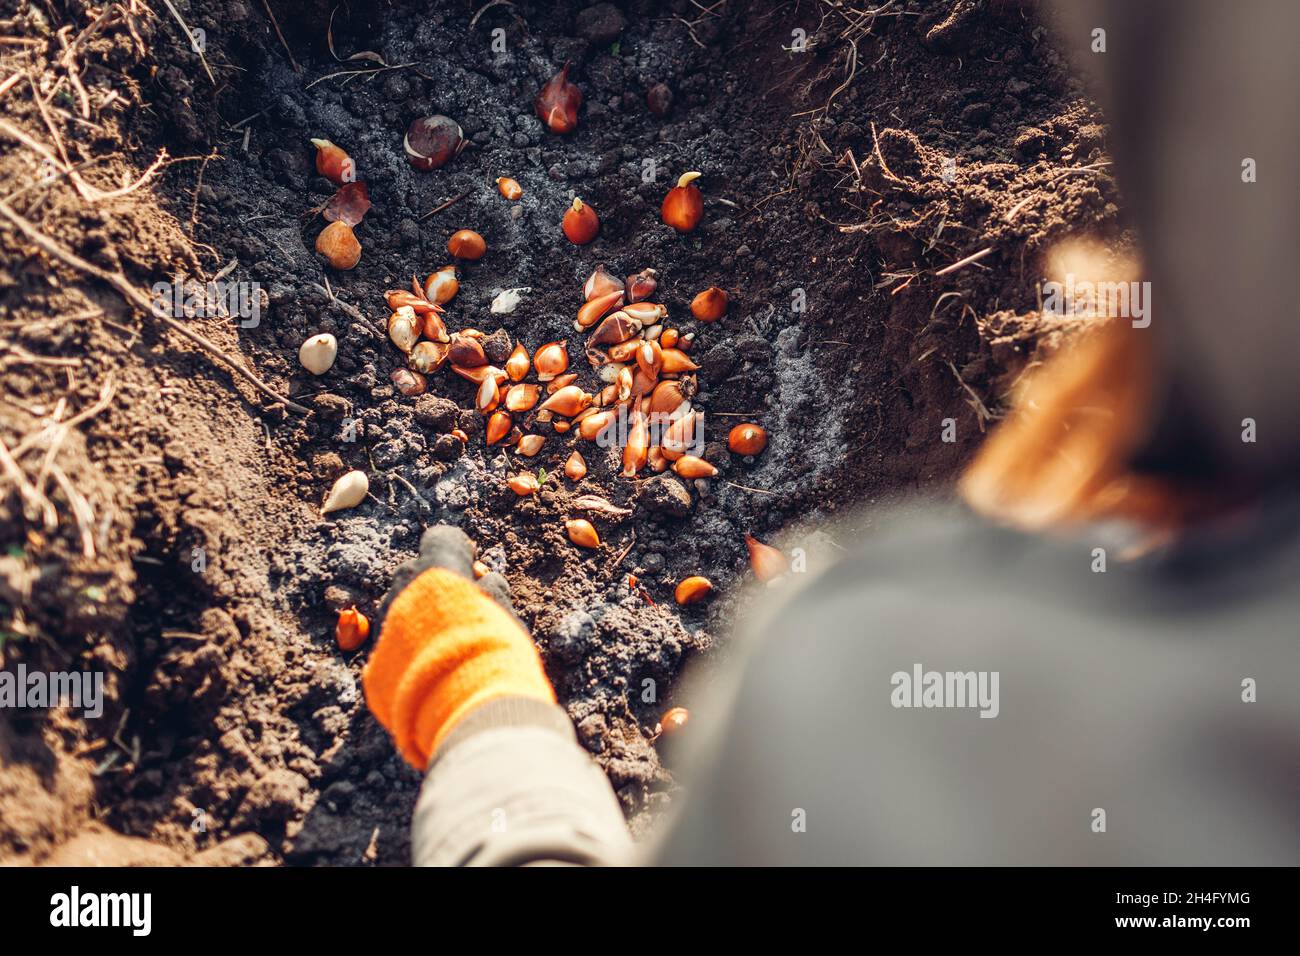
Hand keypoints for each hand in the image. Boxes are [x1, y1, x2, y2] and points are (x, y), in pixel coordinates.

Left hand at [364, 524, 553, 768]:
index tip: (470, 566)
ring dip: (417, 618)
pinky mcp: (376, 664)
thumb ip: (489, 591)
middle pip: (413, 573)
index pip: (442, 539)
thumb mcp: (502, 613)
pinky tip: (431, 672)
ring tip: (443, 644)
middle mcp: (404, 593)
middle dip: (433, 585)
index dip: (458, 551)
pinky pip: (394, 648)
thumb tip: (483, 579)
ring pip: (399, 610)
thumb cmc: (495, 654)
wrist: (468, 711)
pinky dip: (409, 654)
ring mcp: (385, 628)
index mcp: (437, 573)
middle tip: (458, 607)